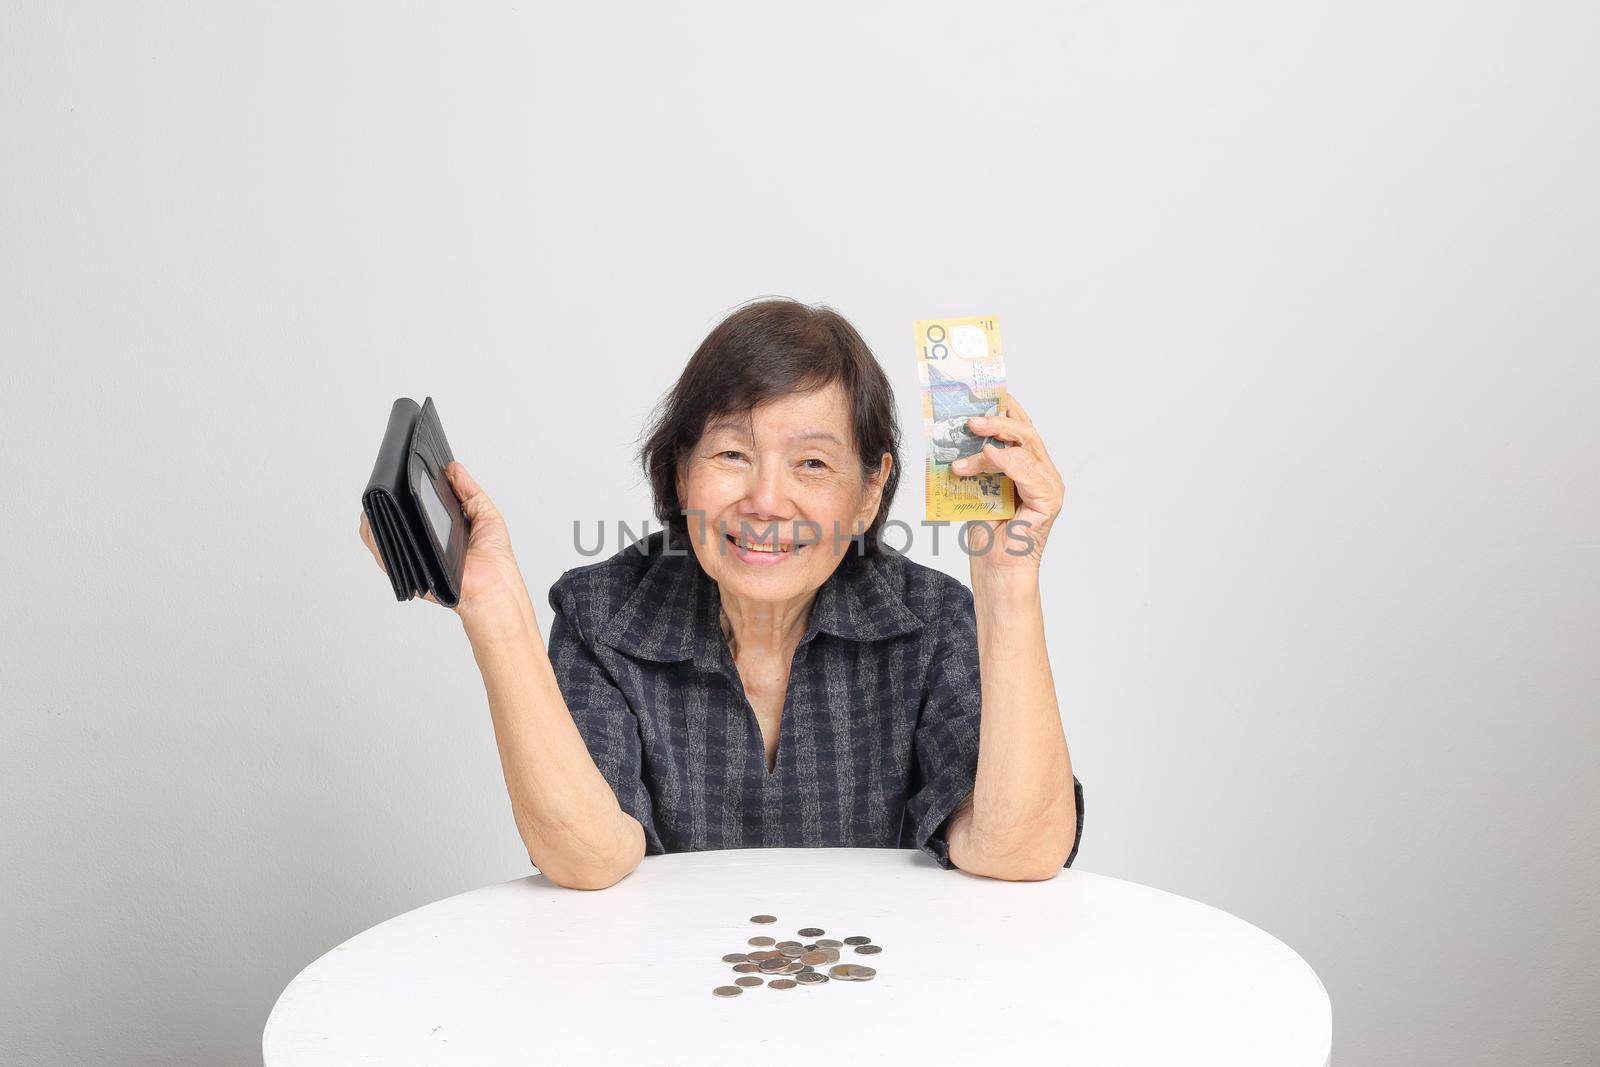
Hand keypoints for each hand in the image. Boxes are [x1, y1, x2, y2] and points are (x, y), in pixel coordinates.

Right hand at [357, 461, 527, 613]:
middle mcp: (419, 542)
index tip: (403, 465)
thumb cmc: (494, 558)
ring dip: (375, 513)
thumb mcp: (484, 514)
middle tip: (391, 474)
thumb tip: (452, 467)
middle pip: (391, 516)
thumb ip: (468, 490)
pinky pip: (381, 552)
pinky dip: (373, 536)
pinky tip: (374, 520)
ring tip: (382, 491)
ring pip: (377, 532)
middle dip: (387, 494)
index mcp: (435, 529)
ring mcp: (410, 556)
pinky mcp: (405, 570)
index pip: (411, 506)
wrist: (494, 585)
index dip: (404, 487)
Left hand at [950, 394, 1065, 576]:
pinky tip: (984, 456)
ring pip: (1024, 448)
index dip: (1007, 407)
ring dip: (992, 438)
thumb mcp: (974, 486)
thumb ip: (974, 462)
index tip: (987, 390)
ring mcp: (1050, 486)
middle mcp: (1043, 473)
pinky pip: (1026, 471)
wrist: (995, 568)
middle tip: (970, 416)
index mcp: (1029, 467)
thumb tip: (953, 434)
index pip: (1021, 428)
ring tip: (967, 432)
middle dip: (997, 419)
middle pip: (1025, 432)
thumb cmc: (985, 532)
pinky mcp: (1049, 499)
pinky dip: (1004, 461)